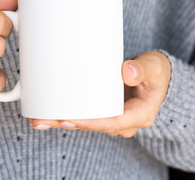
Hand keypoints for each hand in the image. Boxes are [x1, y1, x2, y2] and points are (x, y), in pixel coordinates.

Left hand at [29, 51, 170, 137]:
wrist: (157, 78)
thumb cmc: (157, 72)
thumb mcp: (155, 67)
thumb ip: (143, 68)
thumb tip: (126, 72)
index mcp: (139, 115)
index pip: (111, 123)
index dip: (88, 123)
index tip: (66, 119)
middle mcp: (124, 121)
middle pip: (92, 126)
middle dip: (65, 124)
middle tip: (40, 120)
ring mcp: (113, 117)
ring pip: (86, 123)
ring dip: (61, 122)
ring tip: (37, 118)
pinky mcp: (104, 111)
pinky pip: (85, 117)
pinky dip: (67, 115)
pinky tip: (48, 113)